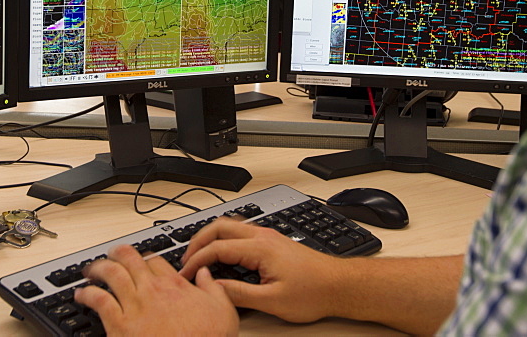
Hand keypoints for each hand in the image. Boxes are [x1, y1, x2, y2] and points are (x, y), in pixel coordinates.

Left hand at [75, 244, 238, 336]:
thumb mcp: (223, 310)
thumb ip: (214, 288)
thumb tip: (206, 274)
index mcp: (175, 285)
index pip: (156, 261)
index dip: (148, 258)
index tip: (144, 260)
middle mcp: (152, 291)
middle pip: (130, 259)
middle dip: (119, 253)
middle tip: (112, 253)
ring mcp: (134, 306)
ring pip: (111, 275)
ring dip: (99, 268)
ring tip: (91, 269)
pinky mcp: (119, 325)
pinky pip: (99, 301)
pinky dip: (87, 294)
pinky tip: (81, 294)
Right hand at [179, 217, 345, 322]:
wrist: (339, 284)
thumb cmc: (314, 291)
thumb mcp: (273, 301)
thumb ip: (240, 294)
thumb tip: (215, 289)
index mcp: (260, 248)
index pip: (217, 248)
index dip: (197, 261)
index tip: (187, 274)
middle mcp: (263, 236)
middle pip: (219, 226)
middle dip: (198, 241)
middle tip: (187, 259)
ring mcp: (269, 236)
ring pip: (230, 226)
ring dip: (211, 237)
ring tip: (200, 255)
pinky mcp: (274, 241)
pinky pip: (241, 232)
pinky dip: (225, 239)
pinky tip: (224, 253)